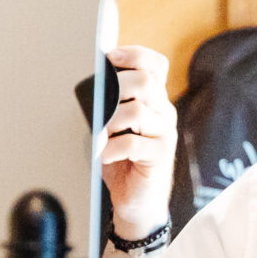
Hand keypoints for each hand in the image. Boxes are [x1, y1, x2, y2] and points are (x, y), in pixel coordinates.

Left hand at [99, 45, 176, 242]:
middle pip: (146, 82)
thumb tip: (92, 84)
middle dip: (114, 88)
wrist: (137, 202)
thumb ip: (110, 104)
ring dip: (109, 121)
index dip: (135, 55)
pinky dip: (110, 148)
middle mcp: (164, 112)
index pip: (155, 64)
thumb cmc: (121, 161)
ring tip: (100, 135)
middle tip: (98, 105)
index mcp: (155, 99)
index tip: (110, 57)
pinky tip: (103, 155)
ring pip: (136, 111)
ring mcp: (165, 133)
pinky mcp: (160, 156)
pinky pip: (132, 143)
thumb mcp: (114, 126)